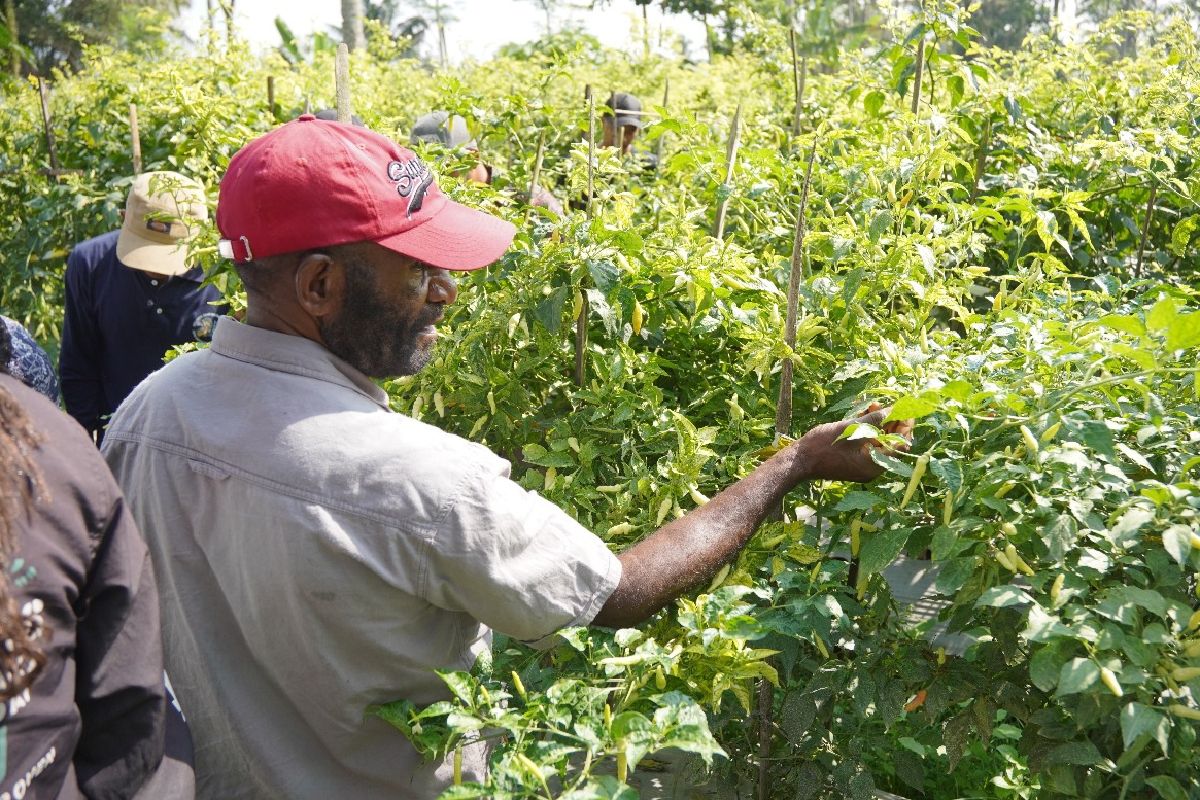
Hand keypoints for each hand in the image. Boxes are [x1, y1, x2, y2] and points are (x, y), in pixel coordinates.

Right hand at [791, 403, 912, 482]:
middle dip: (891, 422)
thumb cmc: (823, 445)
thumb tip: (894, 409)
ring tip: (874, 405)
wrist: (799, 461)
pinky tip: (864, 415)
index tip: (906, 409)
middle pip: (891, 444)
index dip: (905, 425)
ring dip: (879, 424)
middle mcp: (872, 469)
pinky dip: (868, 431)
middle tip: (890, 404)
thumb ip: (874, 420)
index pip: (900, 445)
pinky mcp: (854, 462)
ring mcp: (863, 466)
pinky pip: (867, 446)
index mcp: (874, 465)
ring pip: (879, 442)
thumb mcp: (850, 429)